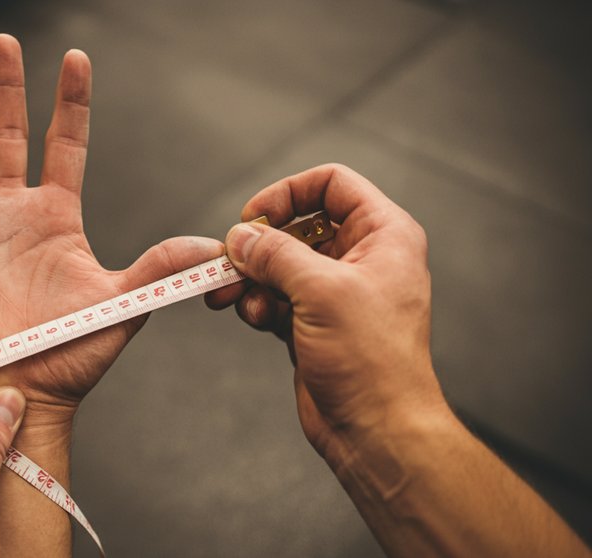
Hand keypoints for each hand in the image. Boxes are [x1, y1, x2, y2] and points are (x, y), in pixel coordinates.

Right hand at [0, 34, 221, 426]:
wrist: (21, 391)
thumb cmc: (70, 355)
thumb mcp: (123, 305)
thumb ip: (156, 268)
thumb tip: (206, 247)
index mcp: (57, 218)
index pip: (65, 143)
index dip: (70, 102)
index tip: (75, 58)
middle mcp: (10, 214)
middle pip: (7, 134)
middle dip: (7, 88)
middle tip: (2, 42)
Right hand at [206, 164, 446, 462]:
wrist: (375, 429)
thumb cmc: (372, 362)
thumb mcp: (321, 291)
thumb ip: (275, 253)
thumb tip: (241, 236)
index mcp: (383, 235)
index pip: (332, 184)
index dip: (289, 193)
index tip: (253, 216)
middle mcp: (362, 257)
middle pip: (298, 225)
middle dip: (260, 244)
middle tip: (232, 260)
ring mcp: (337, 291)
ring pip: (281, 263)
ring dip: (253, 277)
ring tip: (235, 296)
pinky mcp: (315, 322)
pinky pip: (275, 296)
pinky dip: (258, 303)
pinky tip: (254, 317)